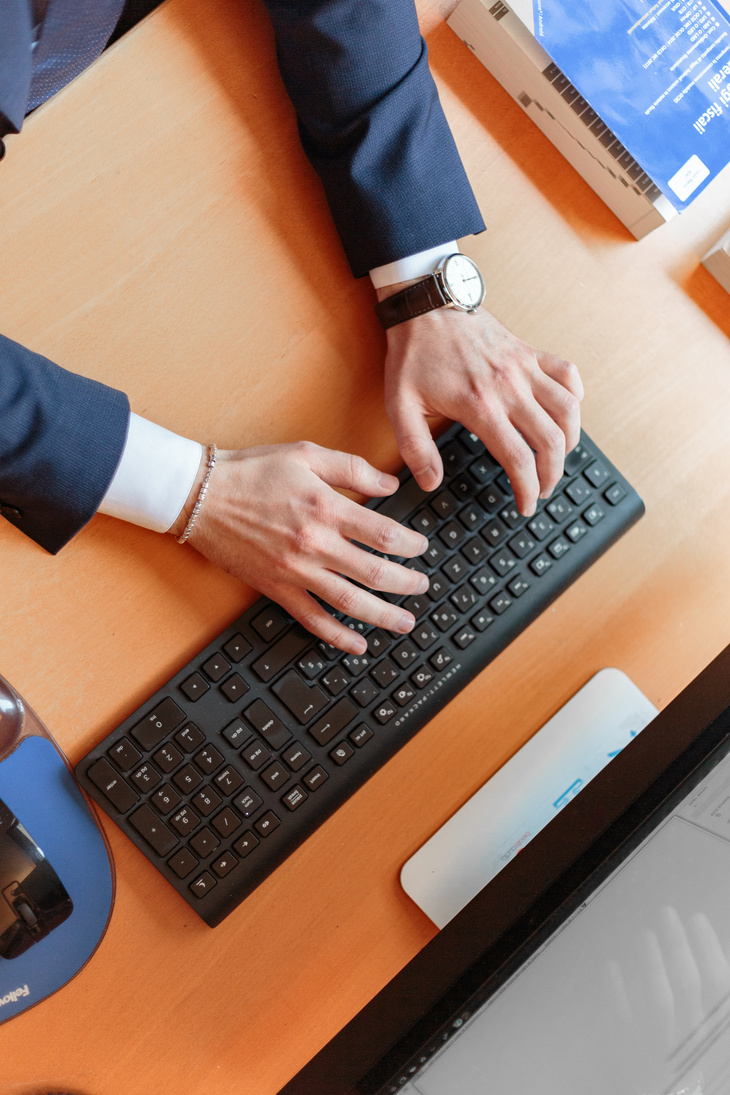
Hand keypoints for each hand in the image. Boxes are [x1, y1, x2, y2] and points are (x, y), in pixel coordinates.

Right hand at [169, 442, 428, 653]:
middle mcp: (315, 544)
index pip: (385, 535)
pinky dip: (337, 637)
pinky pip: (312, 619)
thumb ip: (352, 468)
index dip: (412, 546)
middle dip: (407, 583)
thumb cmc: (250, 471)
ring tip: (406, 622)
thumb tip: (389, 483)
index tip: (421, 549)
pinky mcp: (276, 588)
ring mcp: (295, 570)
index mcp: (327, 508)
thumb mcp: (306, 454)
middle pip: (376, 573)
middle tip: (423, 586)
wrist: (199, 494)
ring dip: (384, 616)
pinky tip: (357, 644)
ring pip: (350, 602)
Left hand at [380, 290, 583, 515]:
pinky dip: (574, 397)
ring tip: (556, 460)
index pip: (518, 458)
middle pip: (551, 441)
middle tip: (542, 490)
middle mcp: (509, 386)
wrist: (425, 304)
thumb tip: (430, 483)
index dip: (527, 489)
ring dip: (570, 441)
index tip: (525, 506)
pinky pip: (568, 374)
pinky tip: (565, 414)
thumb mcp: (399, 406)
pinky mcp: (529, 351)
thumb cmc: (412, 355)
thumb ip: (415, 449)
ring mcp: (524, 366)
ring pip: (568, 410)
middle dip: (552, 475)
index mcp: (479, 405)